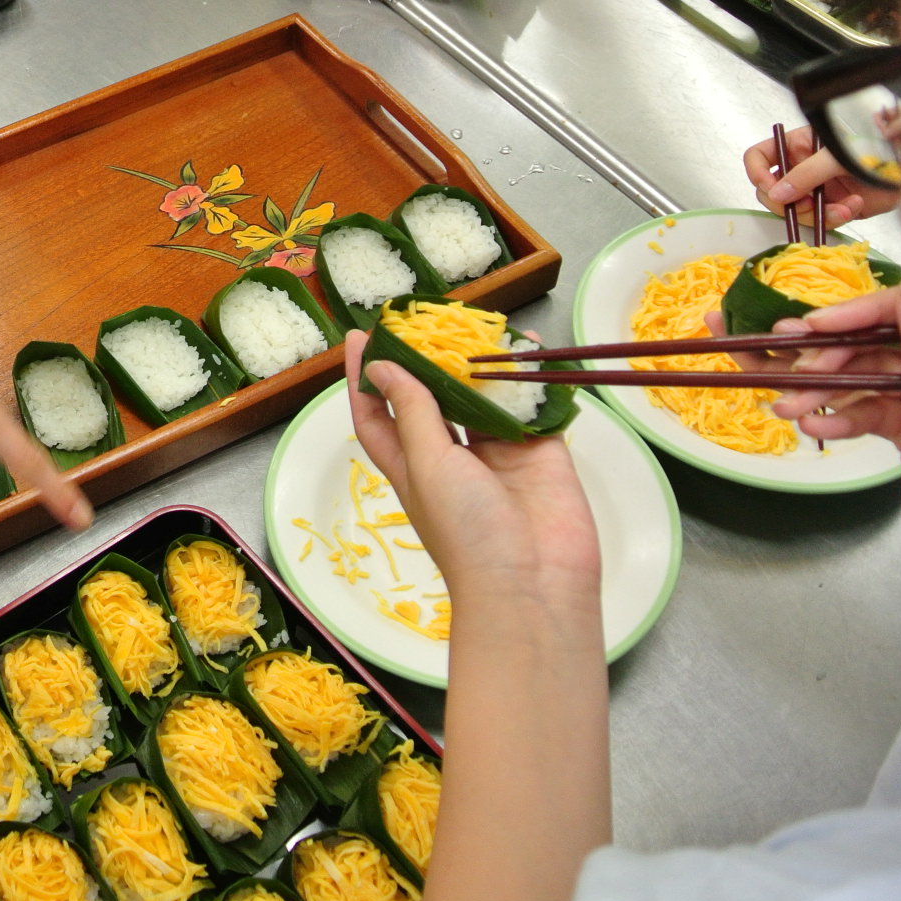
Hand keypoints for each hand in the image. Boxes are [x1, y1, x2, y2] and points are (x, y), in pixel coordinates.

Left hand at [344, 335, 600, 600]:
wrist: (535, 585)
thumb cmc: (467, 533)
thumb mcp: (427, 465)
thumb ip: (413, 411)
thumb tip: (384, 367)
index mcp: (411, 466)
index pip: (377, 415)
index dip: (365, 378)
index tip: (361, 337)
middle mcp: (450, 457)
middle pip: (432, 398)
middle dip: (427, 359)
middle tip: (426, 315)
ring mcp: (497, 454)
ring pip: (482, 396)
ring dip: (478, 361)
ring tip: (474, 321)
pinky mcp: (540, 452)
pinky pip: (531, 405)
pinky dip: (528, 375)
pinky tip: (527, 345)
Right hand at [716, 291, 900, 620]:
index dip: (856, 311)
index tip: (812, 326)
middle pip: (875, 343)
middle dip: (823, 352)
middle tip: (777, 357)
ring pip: (861, 379)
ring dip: (817, 389)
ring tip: (782, 406)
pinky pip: (864, 412)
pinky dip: (835, 419)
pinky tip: (814, 428)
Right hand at [742, 124, 899, 228]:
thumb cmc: (879, 147)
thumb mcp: (838, 155)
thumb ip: (806, 174)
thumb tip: (777, 195)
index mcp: (799, 144)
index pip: (760, 156)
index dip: (757, 173)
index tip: (772, 190)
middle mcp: (803, 167)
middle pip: (771, 191)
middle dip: (789, 203)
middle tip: (808, 205)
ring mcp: (816, 188)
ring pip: (794, 211)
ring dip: (816, 214)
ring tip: (843, 208)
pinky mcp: (832, 207)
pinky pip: (818, 220)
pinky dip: (834, 218)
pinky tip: (853, 207)